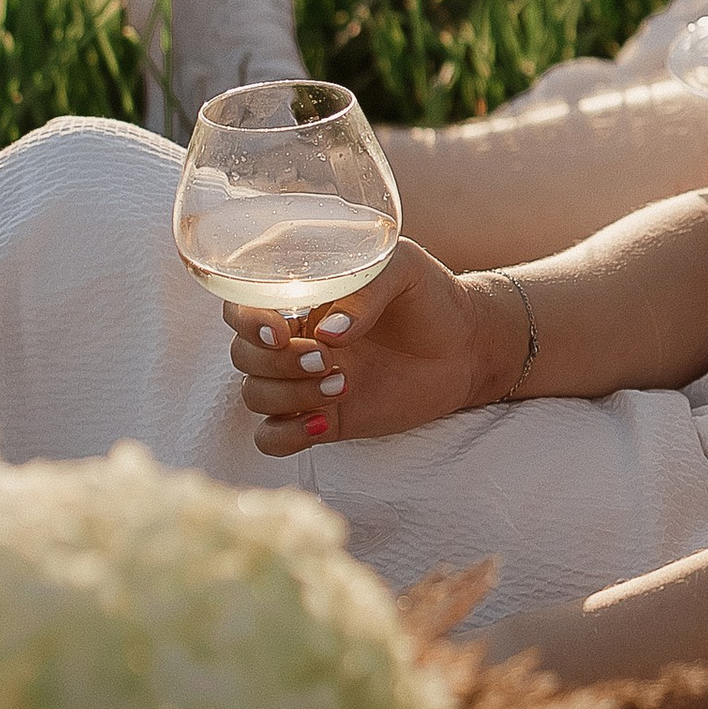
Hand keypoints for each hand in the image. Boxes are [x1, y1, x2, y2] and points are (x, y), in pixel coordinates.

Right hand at [228, 238, 525, 457]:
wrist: (466, 346)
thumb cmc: (430, 296)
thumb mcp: (403, 270)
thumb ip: (365, 292)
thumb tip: (330, 332)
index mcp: (300, 296)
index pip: (241, 304)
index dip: (247, 321)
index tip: (282, 332)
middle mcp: (293, 337)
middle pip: (242, 355)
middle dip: (277, 363)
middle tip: (328, 360)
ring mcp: (303, 380)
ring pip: (253, 395)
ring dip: (288, 394)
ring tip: (345, 384)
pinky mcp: (321, 419)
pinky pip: (271, 438)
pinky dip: (286, 434)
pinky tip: (325, 420)